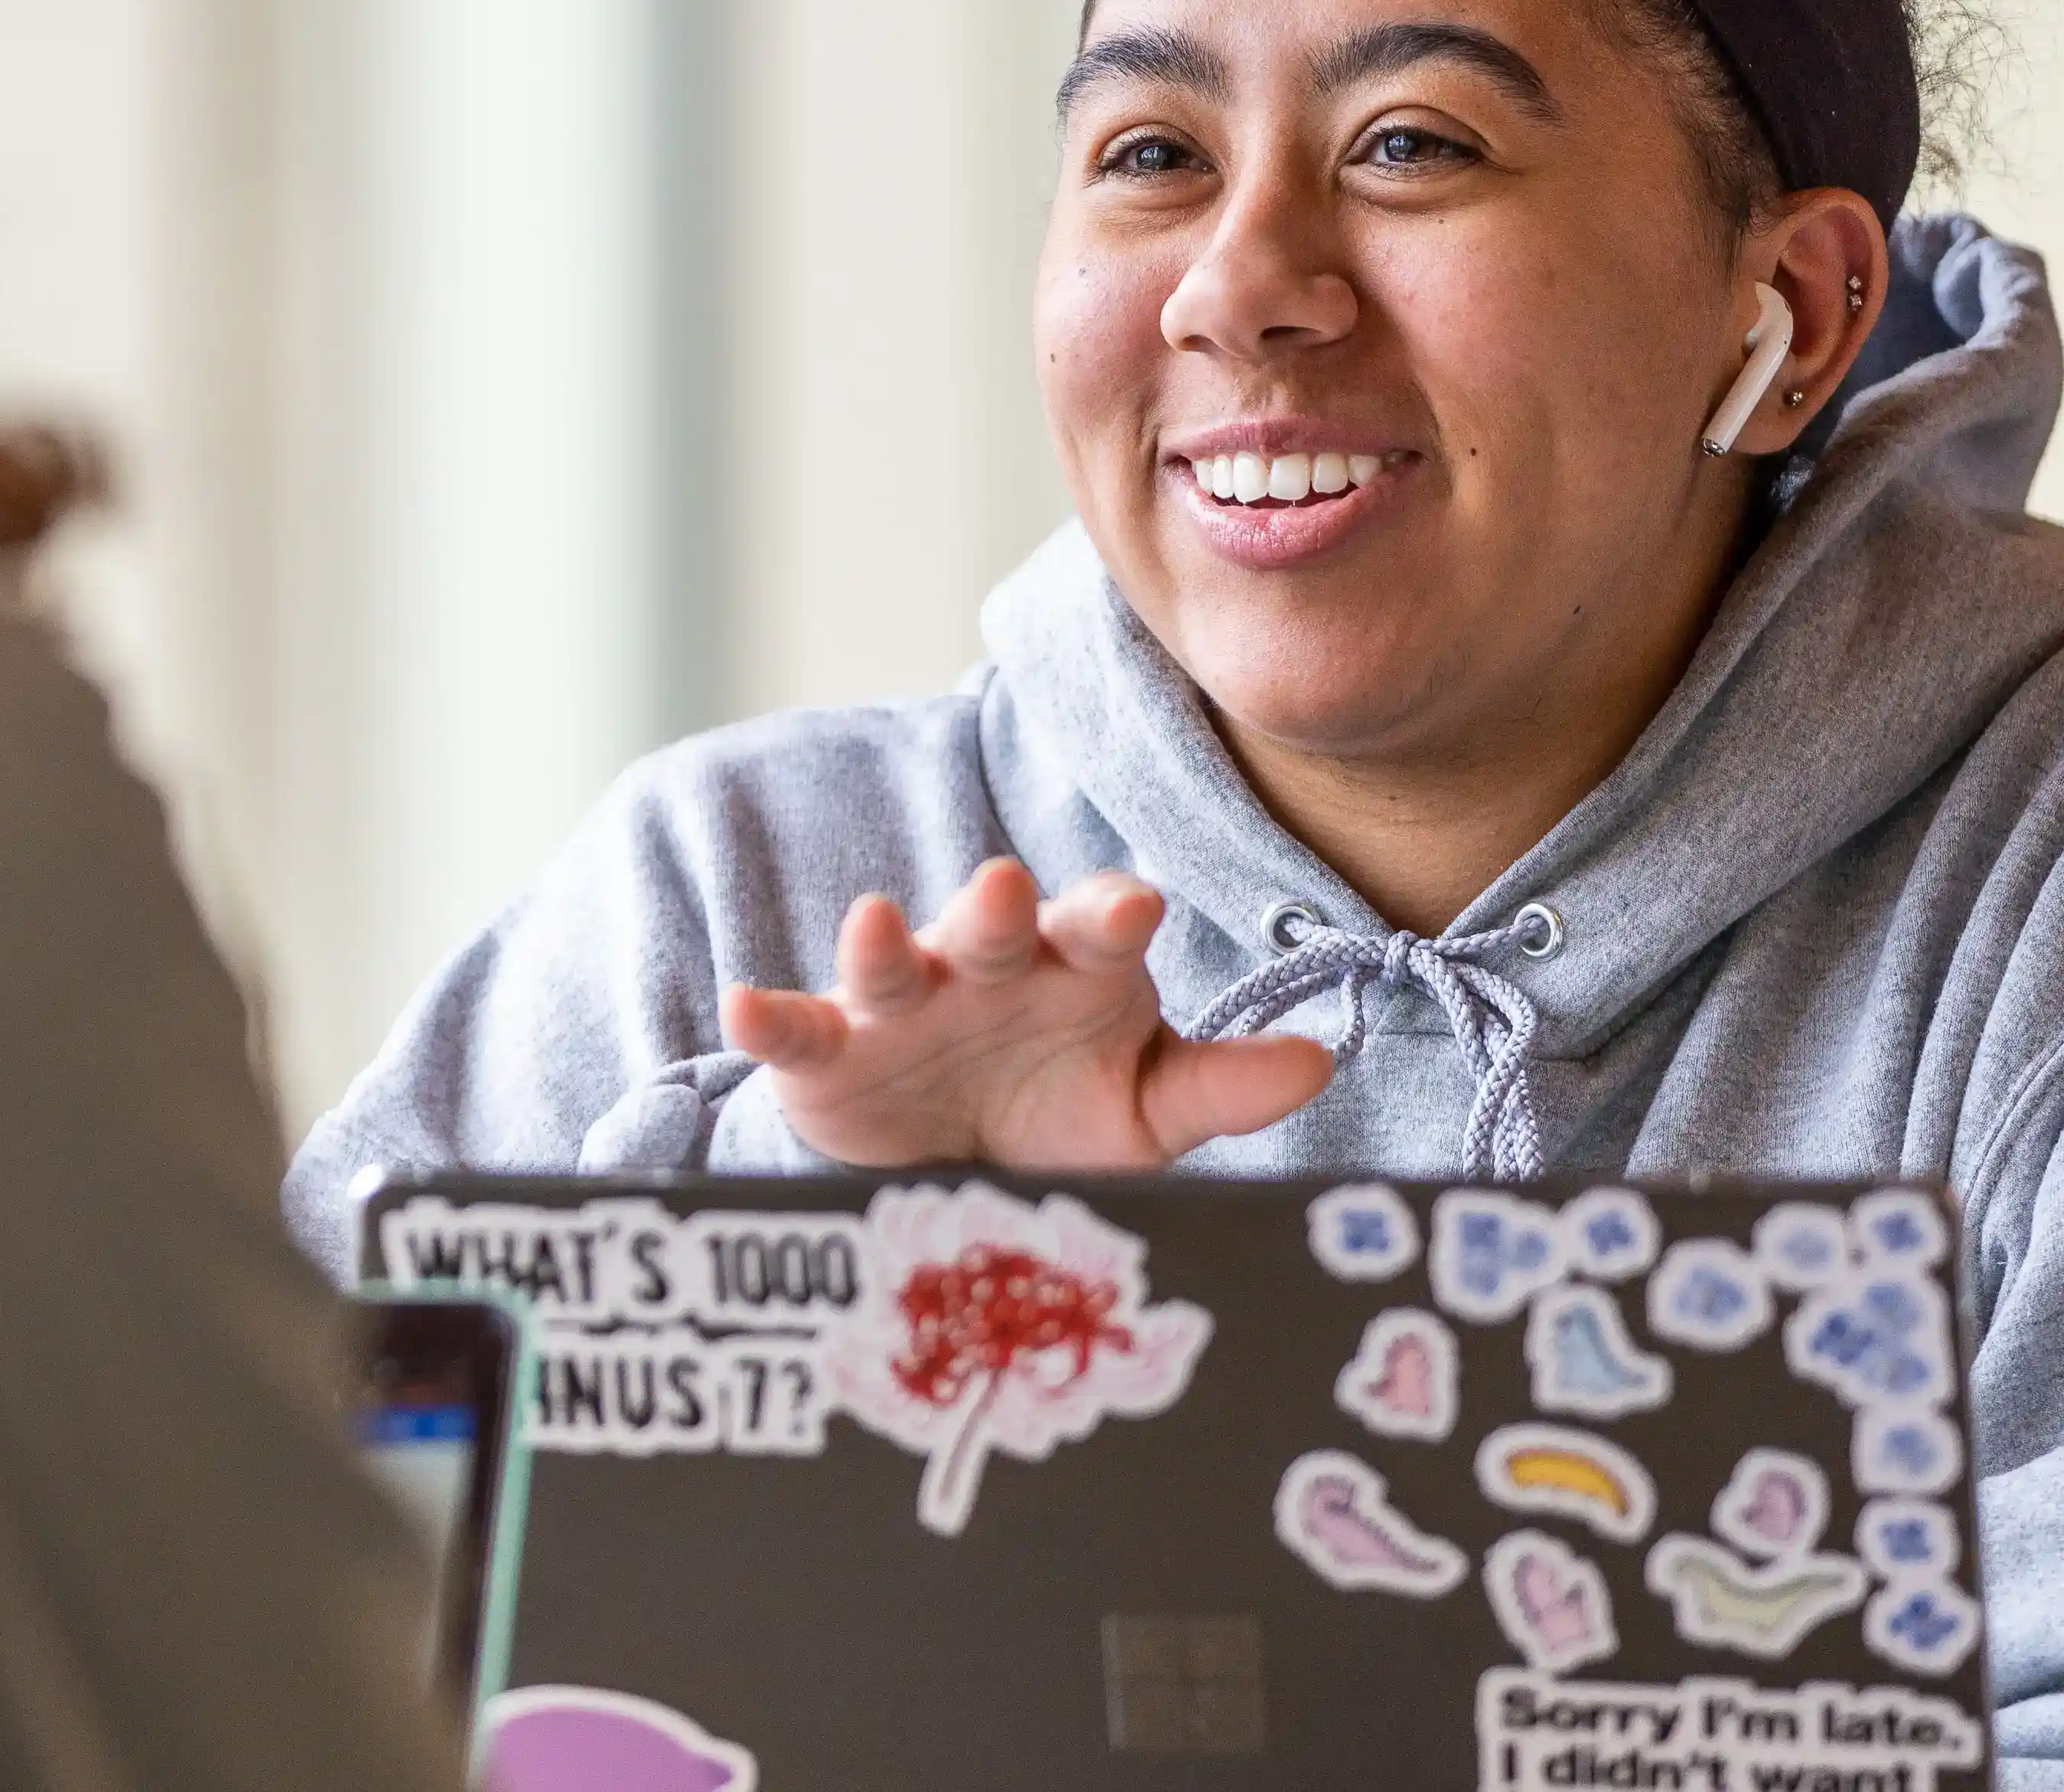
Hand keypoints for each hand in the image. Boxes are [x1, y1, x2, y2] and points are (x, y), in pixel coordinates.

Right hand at [718, 858, 1336, 1169]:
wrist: (957, 1174)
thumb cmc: (1061, 1116)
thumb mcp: (1146, 1114)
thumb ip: (1220, 1087)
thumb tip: (1320, 1064)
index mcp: (1073, 970)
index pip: (1098, 929)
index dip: (1111, 916)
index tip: (1134, 910)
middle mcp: (985, 970)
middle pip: (993, 927)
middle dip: (996, 908)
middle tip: (1006, 889)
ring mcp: (902, 1005)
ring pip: (892, 963)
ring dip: (883, 942)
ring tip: (876, 922)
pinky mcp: (829, 1052)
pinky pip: (798, 1029)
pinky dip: (771, 1019)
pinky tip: (743, 1009)